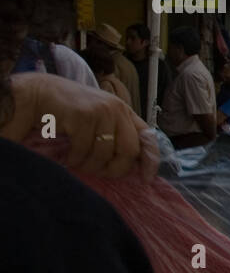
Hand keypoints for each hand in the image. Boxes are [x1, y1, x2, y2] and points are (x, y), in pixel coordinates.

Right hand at [3, 72, 158, 179]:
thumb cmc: (66, 111)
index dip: (151, 160)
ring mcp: (101, 111)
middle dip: (115, 169)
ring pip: (105, 154)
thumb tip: (132, 166)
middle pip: (129, 151)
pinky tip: (68, 156)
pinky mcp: (83, 116)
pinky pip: (84, 150)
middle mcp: (117, 109)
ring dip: (90, 166)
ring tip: (78, 163)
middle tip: (99, 173)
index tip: (146, 178)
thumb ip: (115, 135)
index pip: (147, 137)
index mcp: (123, 111)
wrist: (36, 93)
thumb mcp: (98, 119)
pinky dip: (75, 159)